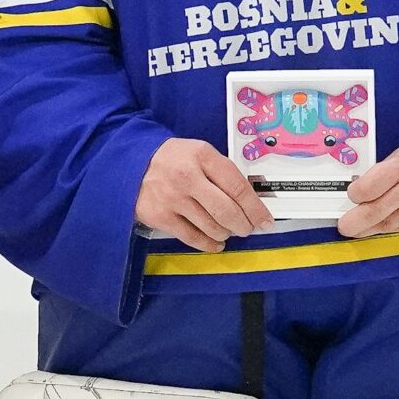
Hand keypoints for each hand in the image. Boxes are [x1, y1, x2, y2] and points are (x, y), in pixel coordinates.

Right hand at [136, 137, 274, 252]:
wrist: (132, 162)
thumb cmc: (175, 160)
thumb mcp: (201, 154)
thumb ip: (224, 173)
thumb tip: (252, 202)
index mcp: (202, 156)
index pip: (238, 187)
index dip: (256, 208)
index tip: (265, 221)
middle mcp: (187, 177)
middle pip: (226, 210)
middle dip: (244, 225)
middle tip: (248, 228)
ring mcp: (171, 198)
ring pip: (212, 226)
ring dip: (227, 233)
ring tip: (229, 230)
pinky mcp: (159, 216)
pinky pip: (192, 237)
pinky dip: (210, 244)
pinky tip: (216, 242)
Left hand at [338, 136, 398, 238]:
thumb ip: (387, 171)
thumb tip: (364, 191)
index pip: (371, 185)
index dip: (357, 193)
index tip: (353, 195)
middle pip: (378, 210)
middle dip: (356, 221)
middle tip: (344, 227)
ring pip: (392, 223)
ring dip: (372, 228)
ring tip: (358, 231)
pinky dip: (393, 228)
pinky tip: (383, 228)